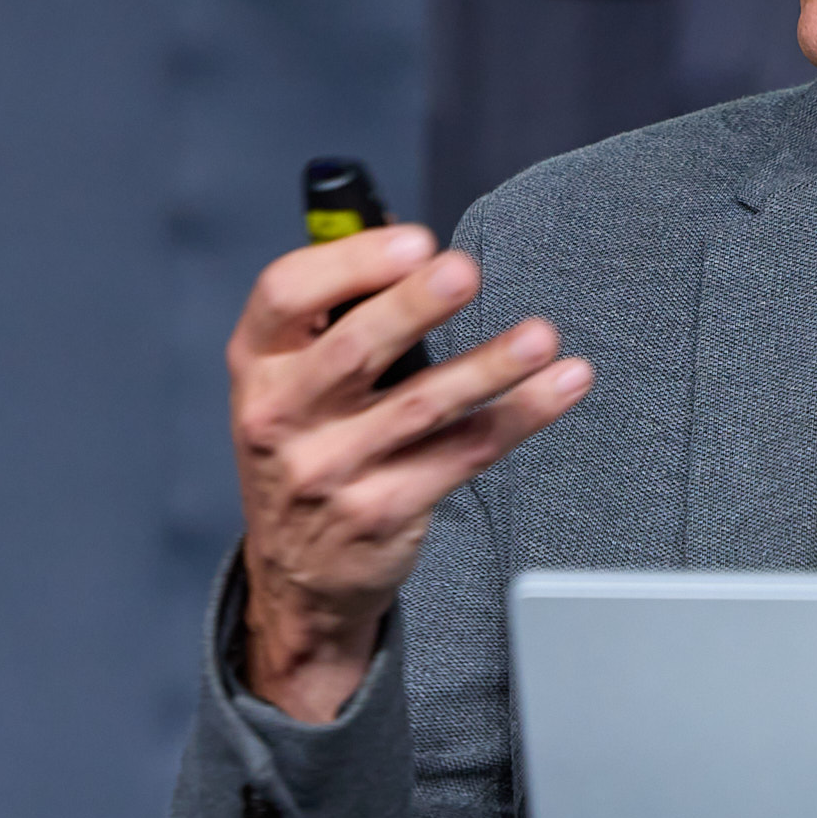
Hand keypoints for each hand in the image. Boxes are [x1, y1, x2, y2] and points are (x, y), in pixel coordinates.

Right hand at [229, 225, 593, 725]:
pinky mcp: (383, 511)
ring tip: (538, 338)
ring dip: (486, 367)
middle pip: (352, 349)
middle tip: (464, 272)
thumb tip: (412, 244)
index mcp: (257, 365)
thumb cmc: (305, 449)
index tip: (411, 241)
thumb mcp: (289, 380)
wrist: (297, 576)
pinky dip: (519, 417)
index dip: (348, 261)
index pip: (284, 296)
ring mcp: (330, 471)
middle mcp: (281, 417)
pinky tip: (559, 387)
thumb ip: (338, 314)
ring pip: (419, 407)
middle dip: (413, 305)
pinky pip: (462, 455)